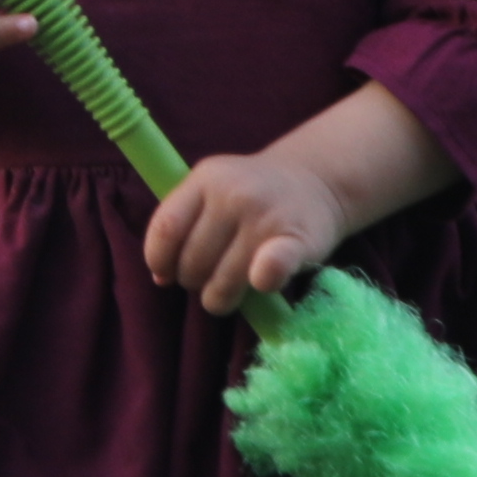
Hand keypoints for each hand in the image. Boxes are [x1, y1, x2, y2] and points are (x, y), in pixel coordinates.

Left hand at [147, 145, 357, 321]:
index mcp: (205, 179)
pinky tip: (258, 283)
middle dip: (193, 281)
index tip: (165, 274)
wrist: (318, 180)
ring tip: (228, 290)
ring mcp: (266, 217)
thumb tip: (160, 277)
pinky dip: (261, 281)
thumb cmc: (254, 194)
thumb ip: (183, 225)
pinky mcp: (297, 240)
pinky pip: (270, 268)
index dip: (158, 259)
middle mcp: (234, 194)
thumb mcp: (213, 189)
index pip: (166, 227)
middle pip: (193, 260)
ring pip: (224, 280)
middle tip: (208, 279)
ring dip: (220, 298)